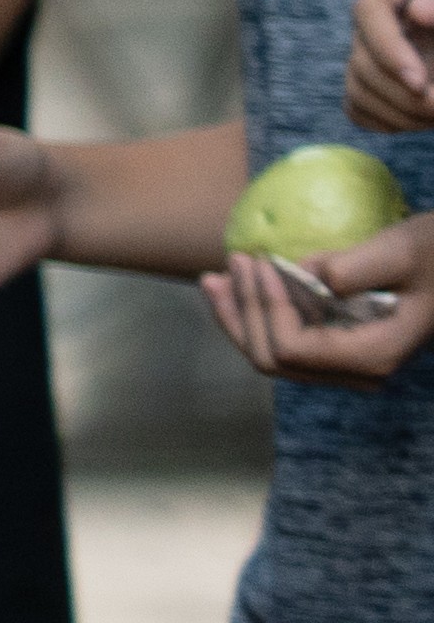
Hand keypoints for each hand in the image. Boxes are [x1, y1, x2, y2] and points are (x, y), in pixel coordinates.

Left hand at [214, 225, 433, 389]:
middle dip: (240, 313)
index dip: (266, 307)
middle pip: (272, 360)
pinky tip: (242, 286)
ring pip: (273, 356)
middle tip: (226, 266)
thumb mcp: (404, 250)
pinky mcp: (342, 348)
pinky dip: (259, 316)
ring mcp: (349, 364)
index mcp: (373, 355)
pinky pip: (287, 343)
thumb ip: (353, 267)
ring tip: (217, 278)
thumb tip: (299, 273)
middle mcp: (358, 372)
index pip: (292, 348)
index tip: (259, 261)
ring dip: (241, 317)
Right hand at [348, 0, 433, 137]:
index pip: (371, 6)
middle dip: (399, 91)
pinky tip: (420, 120)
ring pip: (357, 83)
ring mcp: (370, 32)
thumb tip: (416, 13)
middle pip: (362, 53)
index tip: (419, 82)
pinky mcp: (369, 65)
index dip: (389, 48)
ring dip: (397, 111)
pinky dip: (387, 119)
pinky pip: (358, 102)